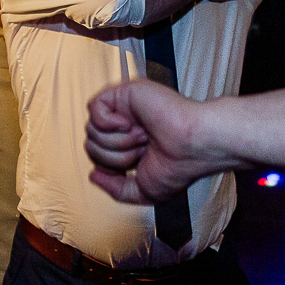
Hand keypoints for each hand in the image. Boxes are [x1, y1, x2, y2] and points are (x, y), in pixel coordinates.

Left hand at [85, 79, 229, 203]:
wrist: (193, 146)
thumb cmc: (180, 166)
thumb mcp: (144, 191)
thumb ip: (115, 189)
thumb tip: (94, 176)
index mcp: (132, 146)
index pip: (99, 157)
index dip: (110, 167)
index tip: (135, 167)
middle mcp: (127, 127)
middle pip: (91, 145)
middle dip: (115, 157)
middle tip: (143, 150)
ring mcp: (125, 110)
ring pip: (91, 130)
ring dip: (118, 142)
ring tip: (143, 137)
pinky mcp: (125, 93)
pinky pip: (94, 108)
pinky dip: (109, 123)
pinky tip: (130, 124)